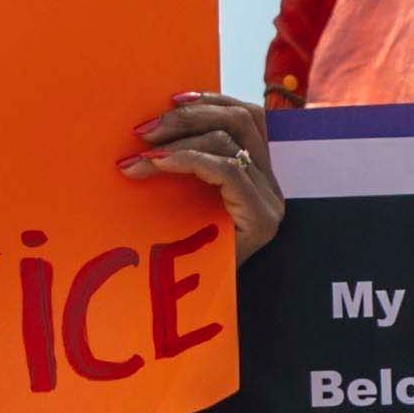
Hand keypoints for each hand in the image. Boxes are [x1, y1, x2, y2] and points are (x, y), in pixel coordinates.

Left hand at [126, 94, 287, 261]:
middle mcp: (272, 185)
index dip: (211, 101)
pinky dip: (187, 160)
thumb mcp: (183, 201)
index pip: (249, 117)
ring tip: (141, 152)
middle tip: (143, 130)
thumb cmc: (183, 258)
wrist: (196, 312)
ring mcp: (270, 201)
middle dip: (189, 116)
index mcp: (259, 176)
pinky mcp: (262, 219)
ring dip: (181, 137)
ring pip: (233, 139)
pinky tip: (156, 165)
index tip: (168, 101)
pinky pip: (226, 170)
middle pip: (243, 119)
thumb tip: (151, 128)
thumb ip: (185, 166)